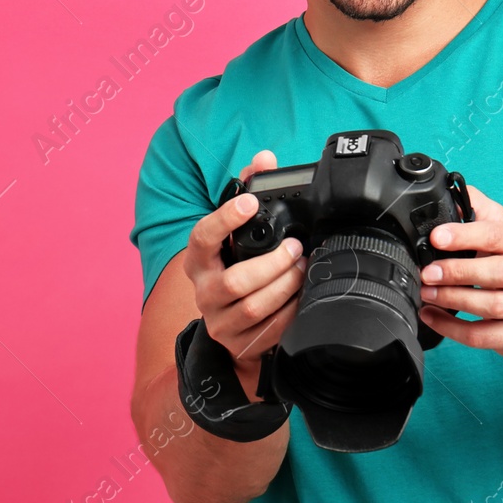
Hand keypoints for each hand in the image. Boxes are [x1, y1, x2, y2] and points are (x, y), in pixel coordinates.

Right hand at [182, 149, 306, 399]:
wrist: (231, 325)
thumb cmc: (236, 268)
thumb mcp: (237, 234)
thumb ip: (248, 191)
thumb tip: (264, 159)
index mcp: (199, 260)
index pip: (202, 237)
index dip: (224, 220)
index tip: (250, 204)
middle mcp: (203, 292)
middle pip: (234, 282)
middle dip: (272, 264)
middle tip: (297, 248)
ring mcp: (219, 322)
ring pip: (253, 308)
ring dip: (284, 286)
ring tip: (303, 269)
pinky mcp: (239, 343)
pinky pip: (269, 331)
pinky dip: (290, 312)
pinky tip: (302, 296)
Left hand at [416, 183, 502, 356]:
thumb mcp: (500, 227)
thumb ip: (475, 208)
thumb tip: (446, 193)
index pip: (494, 235)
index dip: (464, 236)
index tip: (436, 237)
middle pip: (494, 274)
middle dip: (455, 273)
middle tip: (426, 273)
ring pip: (490, 307)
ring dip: (452, 301)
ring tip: (426, 293)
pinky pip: (484, 336)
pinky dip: (453, 329)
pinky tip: (432, 317)